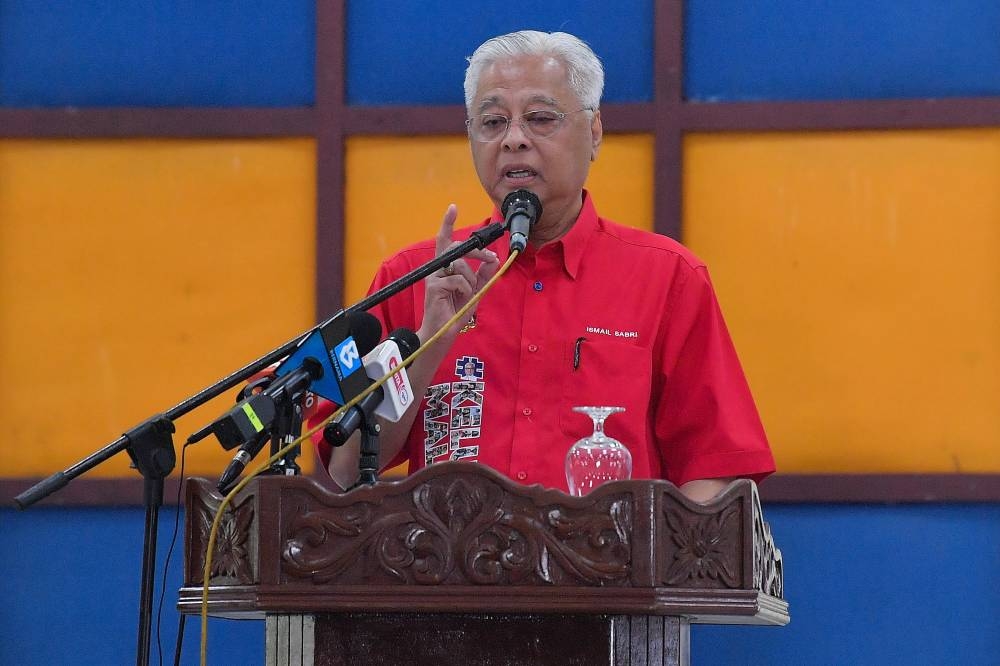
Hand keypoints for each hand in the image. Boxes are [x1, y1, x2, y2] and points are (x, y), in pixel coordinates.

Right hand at [420, 204, 499, 339]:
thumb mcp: (475, 290)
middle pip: (456, 248)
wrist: (444, 332)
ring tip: (467, 294)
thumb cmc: (455, 311)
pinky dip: (466, 289)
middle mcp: (437, 269)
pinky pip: (458, 280)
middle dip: (477, 252)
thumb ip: (482, 274)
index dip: (447, 223)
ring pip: (460, 265)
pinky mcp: (434, 286)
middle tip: (490, 258)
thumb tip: (494, 259)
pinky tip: (460, 299)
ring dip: (471, 280)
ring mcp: (433, 277)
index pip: (445, 241)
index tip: (453, 207)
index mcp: (445, 267)